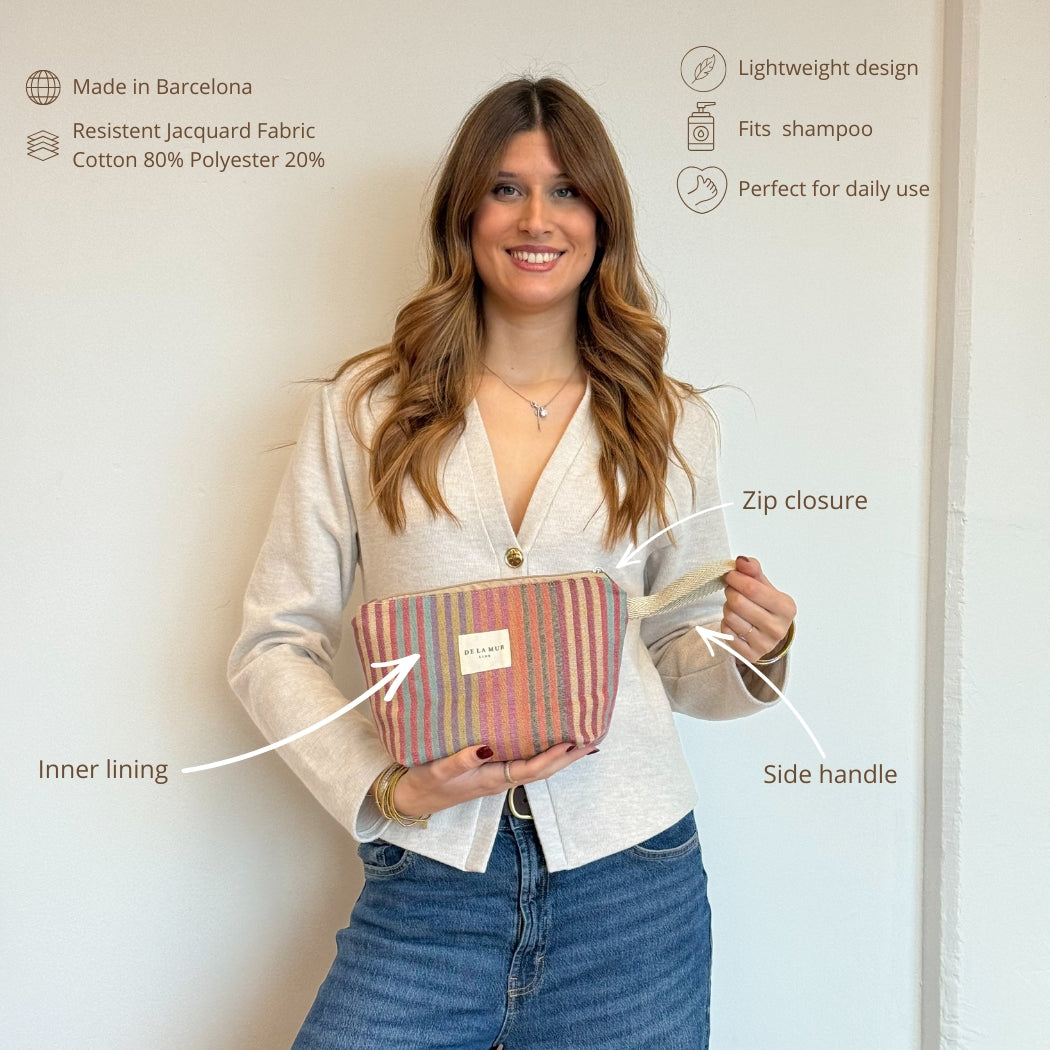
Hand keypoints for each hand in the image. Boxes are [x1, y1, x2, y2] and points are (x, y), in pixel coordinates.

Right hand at [391, 741, 593, 818]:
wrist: (412, 799)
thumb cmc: (426, 783)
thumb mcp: (438, 771)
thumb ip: (460, 760)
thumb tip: (486, 747)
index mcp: (494, 779)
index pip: (532, 769)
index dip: (553, 757)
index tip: (573, 742)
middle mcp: (501, 779)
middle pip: (543, 770)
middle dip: (568, 757)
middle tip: (594, 740)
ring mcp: (498, 776)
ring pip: (537, 766)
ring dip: (560, 755)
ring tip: (581, 740)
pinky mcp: (492, 771)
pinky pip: (525, 762)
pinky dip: (543, 753)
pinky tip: (549, 744)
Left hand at [721, 555, 795, 662]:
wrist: (769, 632)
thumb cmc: (766, 605)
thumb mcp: (764, 585)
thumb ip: (753, 570)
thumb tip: (741, 561)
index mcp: (786, 608)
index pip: (752, 588)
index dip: (736, 578)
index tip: (731, 575)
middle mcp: (778, 628)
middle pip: (738, 603)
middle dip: (730, 592)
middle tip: (732, 591)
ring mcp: (765, 644)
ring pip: (730, 617)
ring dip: (727, 608)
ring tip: (735, 607)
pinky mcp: (750, 655)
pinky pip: (726, 633)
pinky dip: (726, 624)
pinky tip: (735, 622)